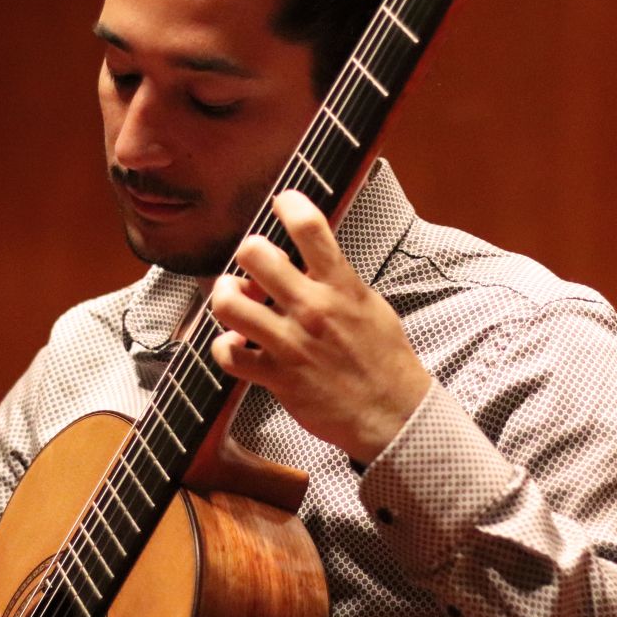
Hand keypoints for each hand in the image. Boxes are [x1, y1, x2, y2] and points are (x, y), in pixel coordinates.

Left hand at [209, 190, 432, 464]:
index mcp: (341, 287)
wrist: (392, 414)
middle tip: (253, 264)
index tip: (283, 201)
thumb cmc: (384, 359)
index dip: (289, 203)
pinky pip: (228, 355)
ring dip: (225, 295)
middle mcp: (312, 309)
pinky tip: (236, 344)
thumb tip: (310, 256)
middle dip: (248, 252)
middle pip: (255, 254)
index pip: (310, 227)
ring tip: (235, 299)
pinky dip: (224, 347)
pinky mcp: (276, 377)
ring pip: (229, 304)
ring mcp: (290, 343)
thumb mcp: (370, 305)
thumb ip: (337, 279)